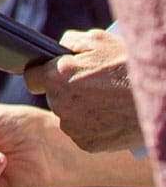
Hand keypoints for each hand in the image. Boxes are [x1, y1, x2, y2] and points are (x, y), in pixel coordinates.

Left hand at [25, 29, 141, 152]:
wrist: (158, 101)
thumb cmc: (128, 66)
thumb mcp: (97, 41)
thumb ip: (69, 42)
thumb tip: (58, 49)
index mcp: (56, 77)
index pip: (32, 78)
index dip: (42, 74)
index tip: (52, 74)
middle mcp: (59, 104)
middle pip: (53, 97)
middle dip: (66, 90)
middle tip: (92, 86)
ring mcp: (73, 127)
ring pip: (67, 115)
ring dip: (79, 109)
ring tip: (105, 101)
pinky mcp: (87, 144)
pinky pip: (81, 132)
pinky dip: (91, 126)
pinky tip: (109, 117)